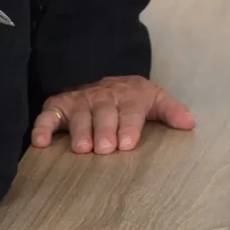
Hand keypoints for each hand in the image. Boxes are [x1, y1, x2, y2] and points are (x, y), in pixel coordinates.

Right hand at [32, 75, 195, 154]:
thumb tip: (189, 123)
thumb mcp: (154, 99)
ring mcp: (79, 101)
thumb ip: (170, 111)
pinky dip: (42, 128)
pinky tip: (40, 143)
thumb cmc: (132, 98)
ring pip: (79, 115)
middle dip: (105, 130)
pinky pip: (47, 117)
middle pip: (104, 113)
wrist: (105, 80)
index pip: (131, 110)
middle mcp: (103, 97)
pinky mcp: (57, 107)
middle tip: (105, 149)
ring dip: (80, 131)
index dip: (129, 126)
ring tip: (83, 149)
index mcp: (129, 95)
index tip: (127, 143)